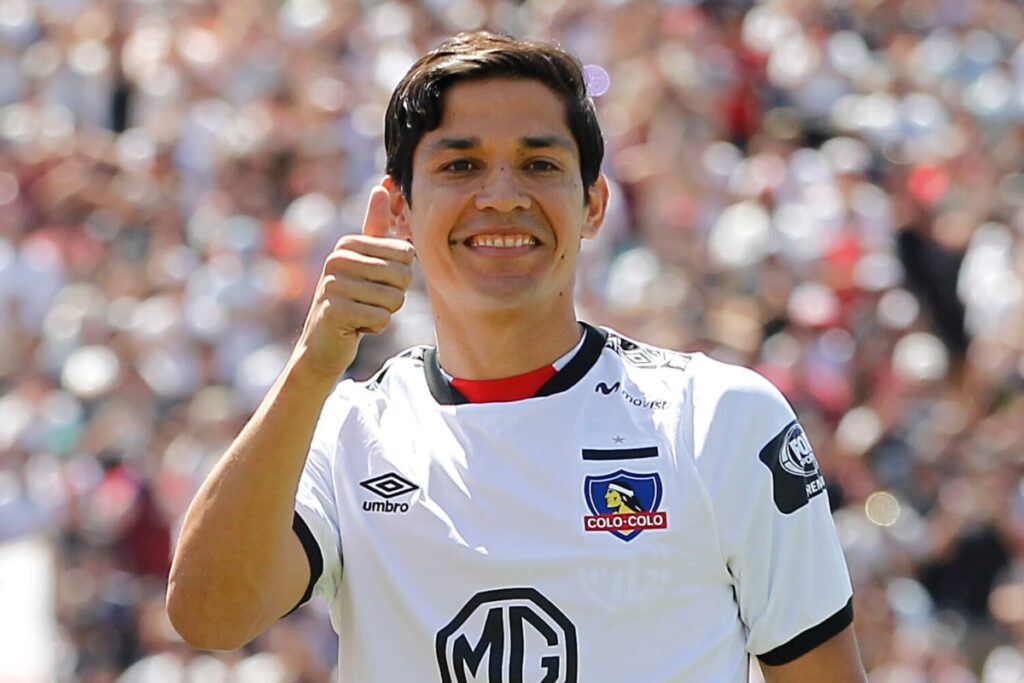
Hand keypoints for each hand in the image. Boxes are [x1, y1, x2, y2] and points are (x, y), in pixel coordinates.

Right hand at [293, 185, 414, 380]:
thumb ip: (375, 227)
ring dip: (385, 313)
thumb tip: (382, 185)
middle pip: (402, 275)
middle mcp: (337, 259)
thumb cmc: (351, 300)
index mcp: (348, 243)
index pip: (405, 253)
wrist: (322, 344)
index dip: (400, 275)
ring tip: (361, 313)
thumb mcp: (364, 261)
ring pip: (394, 299)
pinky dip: (376, 328)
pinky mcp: (335, 311)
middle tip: (370, 302)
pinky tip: (356, 327)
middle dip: (395, 296)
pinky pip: (383, 319)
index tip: (376, 282)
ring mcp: (333, 285)